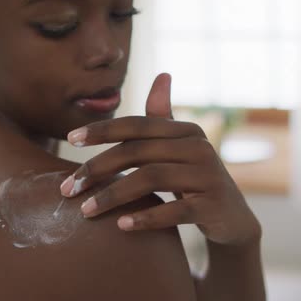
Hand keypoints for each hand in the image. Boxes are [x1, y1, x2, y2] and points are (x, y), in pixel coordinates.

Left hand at [59, 73, 260, 245]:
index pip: (137, 125)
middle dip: (98, 169)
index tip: (70, 138)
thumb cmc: (194, 179)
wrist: (232, 218)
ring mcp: (207, 175)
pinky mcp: (212, 205)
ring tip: (86, 211)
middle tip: (68, 189)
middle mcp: (198, 147)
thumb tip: (163, 74)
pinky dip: (146, 218)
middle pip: (137, 152)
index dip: (102, 129)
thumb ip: (164, 117)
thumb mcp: (180, 147)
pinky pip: (174, 210)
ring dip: (113, 195)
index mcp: (185, 130)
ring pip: (151, 178)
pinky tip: (121, 226)